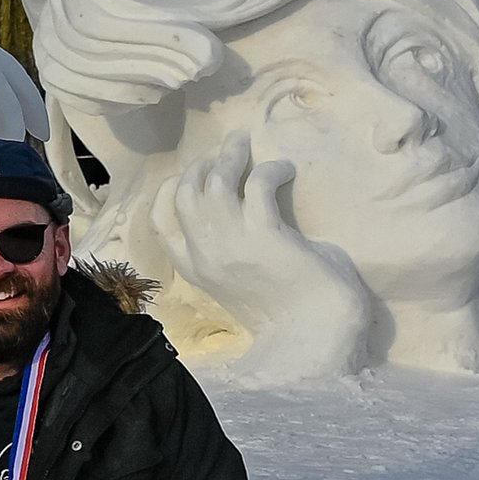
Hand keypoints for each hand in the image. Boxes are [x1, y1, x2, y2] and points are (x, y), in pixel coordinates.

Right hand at [153, 127, 371, 380]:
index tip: (188, 175)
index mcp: (197, 272)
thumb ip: (237, 253)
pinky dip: (269, 169)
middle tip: (222, 150)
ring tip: (243, 141)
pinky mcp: (265, 233)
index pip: (162, 225)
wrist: (316, 338)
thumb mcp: (244, 287)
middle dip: (199, 165)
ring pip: (214, 182)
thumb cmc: (291, 318)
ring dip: (229, 156)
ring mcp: (232, 243)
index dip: (170, 193)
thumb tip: (258, 222)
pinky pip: (258, 184)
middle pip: (185, 195)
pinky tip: (285, 168)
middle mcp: (206, 254)